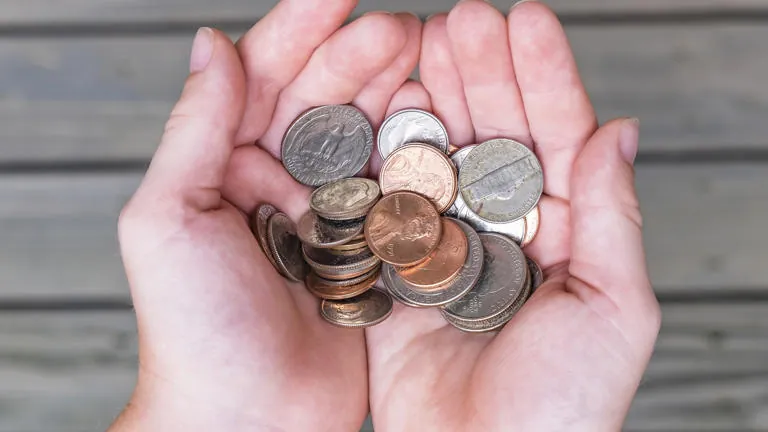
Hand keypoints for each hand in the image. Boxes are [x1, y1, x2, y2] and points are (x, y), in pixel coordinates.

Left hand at [109, 1, 421, 429]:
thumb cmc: (195, 333)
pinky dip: (418, 156)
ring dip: (394, 96)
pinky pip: (396, 189)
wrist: (247, 422)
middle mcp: (278, 182)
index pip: (263, 79)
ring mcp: (329, 214)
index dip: (301, 31)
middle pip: (323, 99)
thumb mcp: (170, 219)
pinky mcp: (371, 250)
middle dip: (360, 58)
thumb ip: (196, 129)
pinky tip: (441, 124)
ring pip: (366, 136)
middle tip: (403, 29)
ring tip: (428, 61)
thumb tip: (211, 41)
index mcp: (225, 166)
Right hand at [365, 2, 660, 430]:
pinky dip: (387, 153)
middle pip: (495, 136)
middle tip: (462, 18)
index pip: (559, 139)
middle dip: (481, 74)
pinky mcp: (400, 269)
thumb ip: (613, 218)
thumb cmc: (562, 406)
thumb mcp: (613, 310)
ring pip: (442, 157)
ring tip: (419, 43)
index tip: (525, 20)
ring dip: (433, 99)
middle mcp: (507, 232)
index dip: (544, 78)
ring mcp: (450, 246)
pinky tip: (384, 106)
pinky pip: (394, 200)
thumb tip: (620, 130)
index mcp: (566, 235)